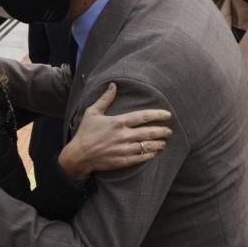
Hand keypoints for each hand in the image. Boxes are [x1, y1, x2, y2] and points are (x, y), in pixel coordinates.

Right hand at [57, 83, 172, 181]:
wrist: (78, 155)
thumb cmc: (85, 132)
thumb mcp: (92, 112)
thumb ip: (105, 99)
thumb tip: (113, 85)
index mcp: (119, 122)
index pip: (144, 116)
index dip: (158, 115)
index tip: (168, 115)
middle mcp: (124, 135)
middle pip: (149, 132)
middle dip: (162, 131)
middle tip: (169, 131)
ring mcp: (124, 149)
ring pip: (147, 146)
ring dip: (158, 144)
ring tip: (164, 142)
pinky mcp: (122, 161)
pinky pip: (140, 158)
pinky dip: (149, 155)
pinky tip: (153, 153)